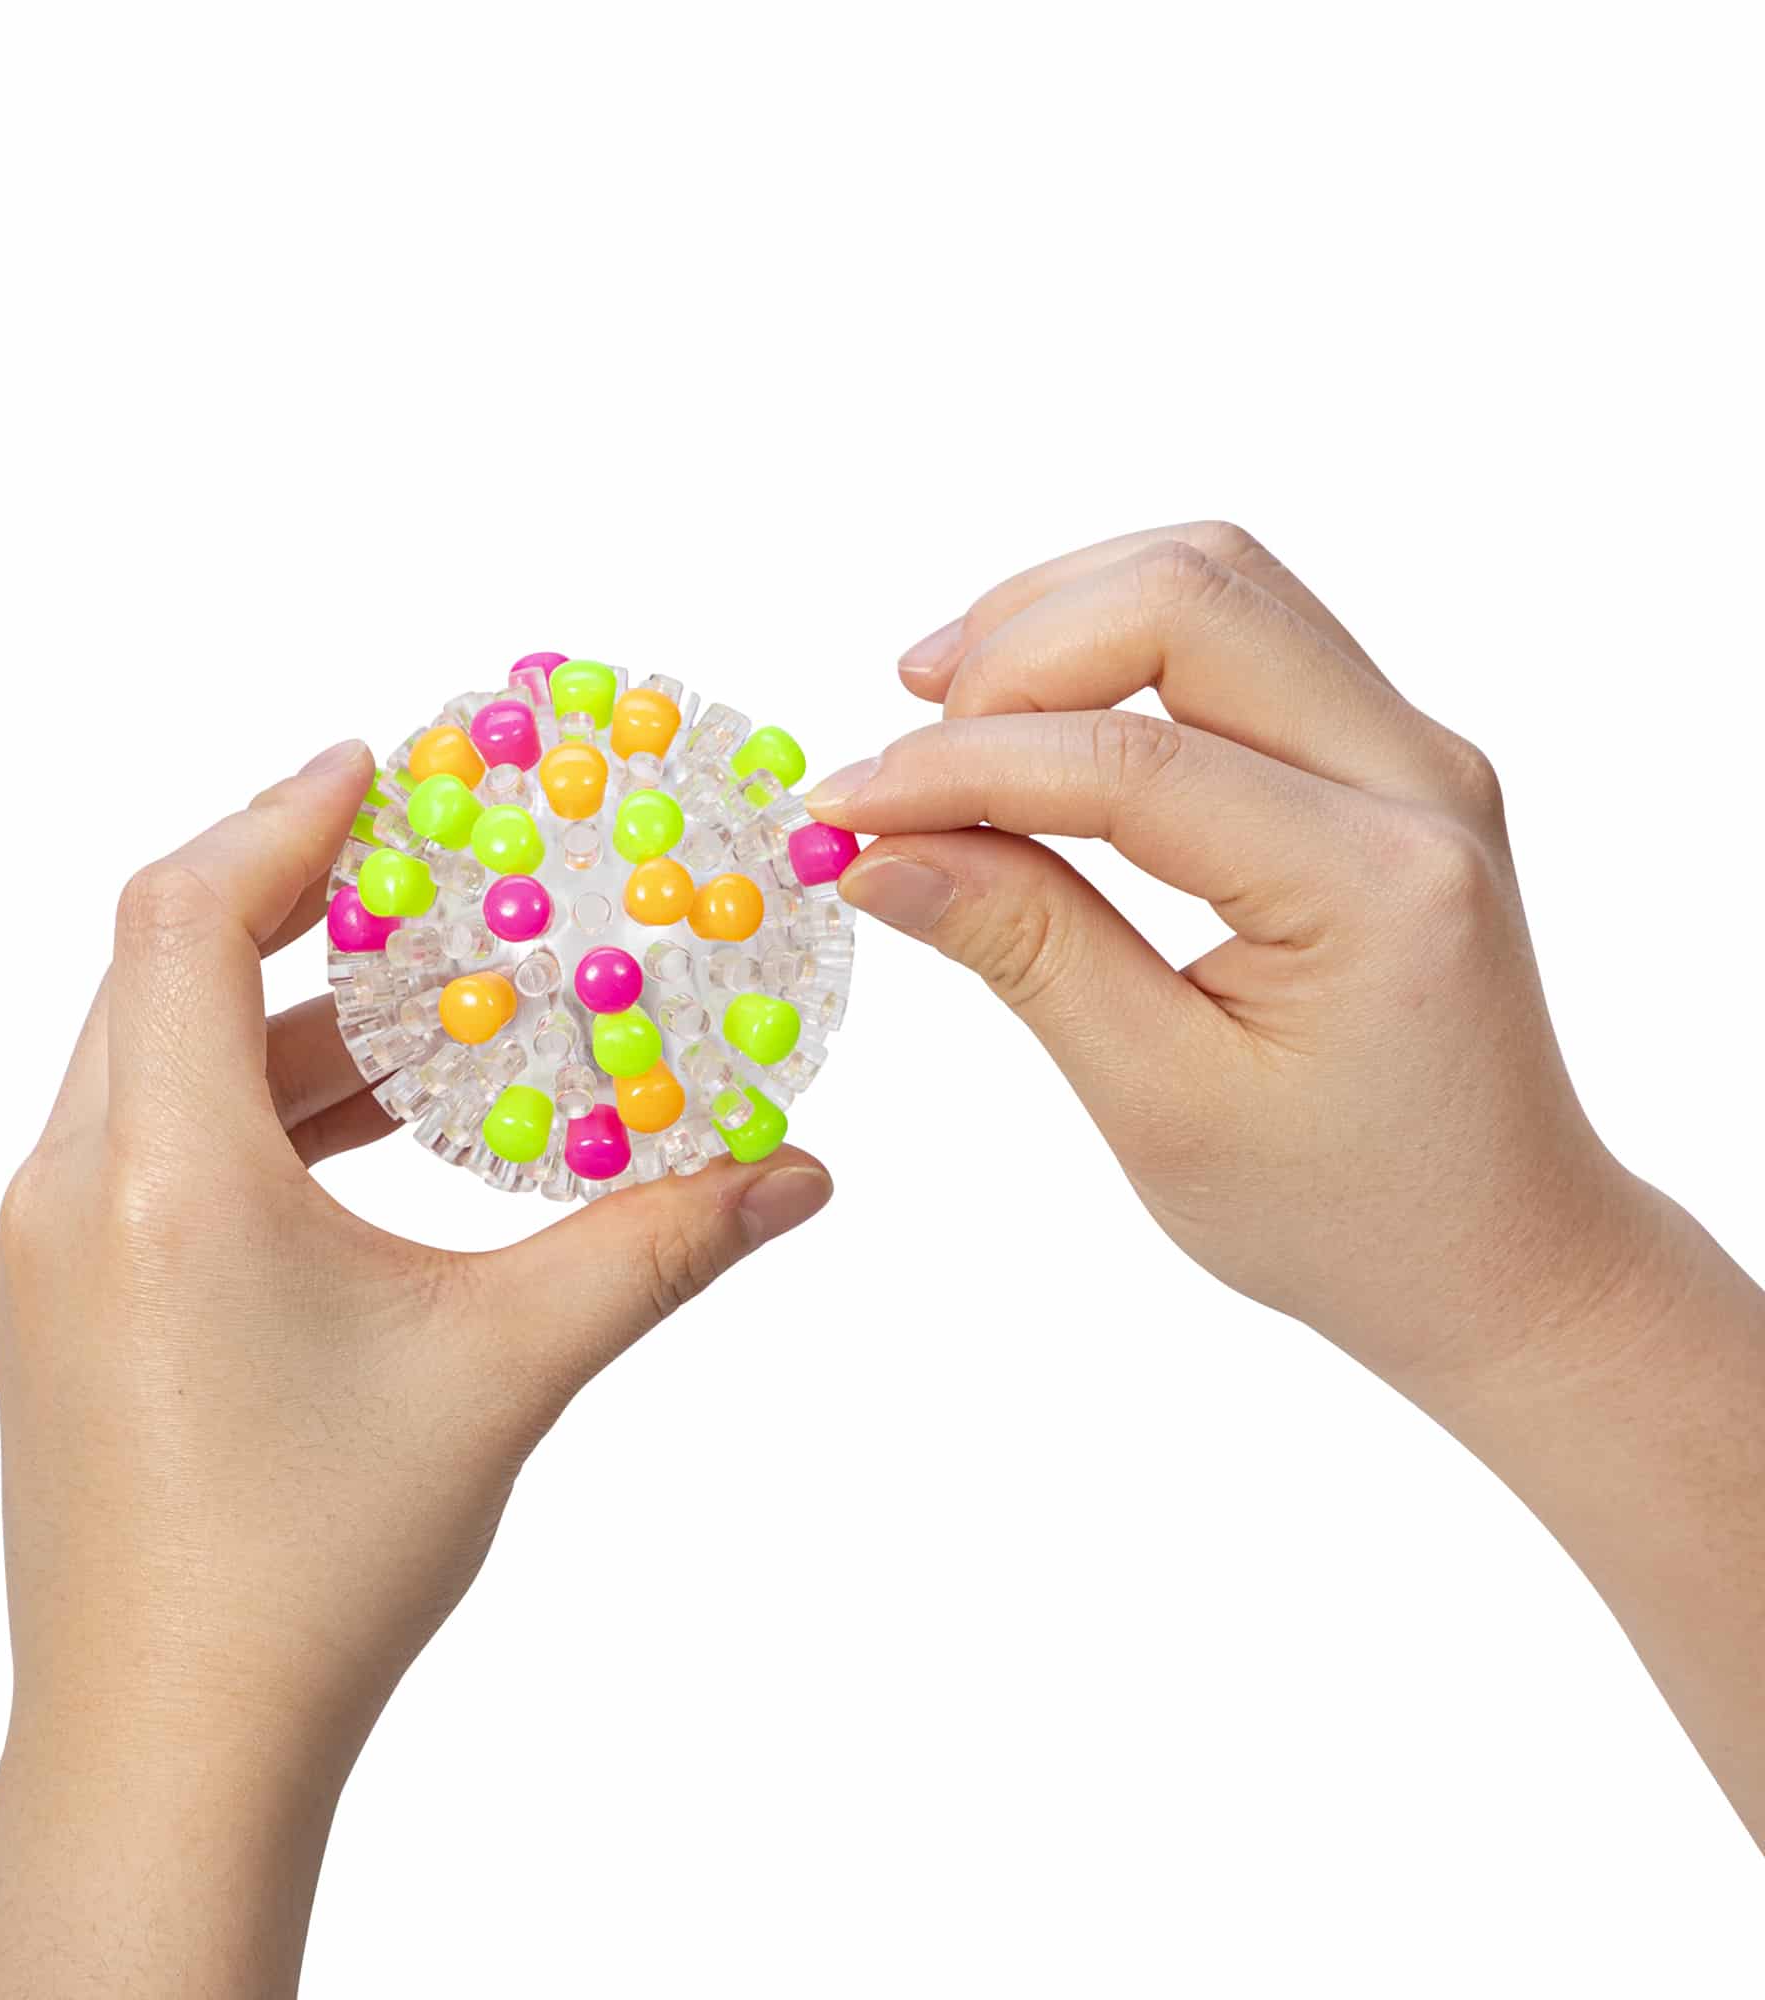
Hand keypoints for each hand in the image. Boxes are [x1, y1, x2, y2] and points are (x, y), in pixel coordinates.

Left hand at [0, 740, 830, 1994]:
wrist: (168, 1753)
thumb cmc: (316, 1564)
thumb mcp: (507, 1371)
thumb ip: (657, 1246)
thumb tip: (798, 1173)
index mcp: (161, 1174)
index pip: (187, 916)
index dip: (283, 817)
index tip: (382, 763)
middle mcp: (71, 1191)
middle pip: (162, 967)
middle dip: (297, 900)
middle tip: (419, 865)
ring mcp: (46, 1255)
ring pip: (156, 1063)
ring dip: (287, 1019)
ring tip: (426, 1010)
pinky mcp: (60, 1311)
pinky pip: (146, 1145)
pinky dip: (252, 1107)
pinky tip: (363, 1140)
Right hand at [812, 523, 1672, 1397]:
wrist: (1496, 1247)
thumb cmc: (1342, 1212)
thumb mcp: (1161, 1102)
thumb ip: (1026, 951)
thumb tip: (878, 850)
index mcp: (1378, 888)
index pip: (1131, 765)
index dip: (960, 770)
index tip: (840, 810)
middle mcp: (1419, 780)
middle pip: (1193, 595)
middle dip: (1015, 650)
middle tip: (901, 751)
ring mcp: (1414, 751)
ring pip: (1217, 581)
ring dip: (1061, 618)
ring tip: (943, 707)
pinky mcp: (1384, 755)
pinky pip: (1240, 634)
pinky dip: (1114, 647)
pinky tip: (1031, 715)